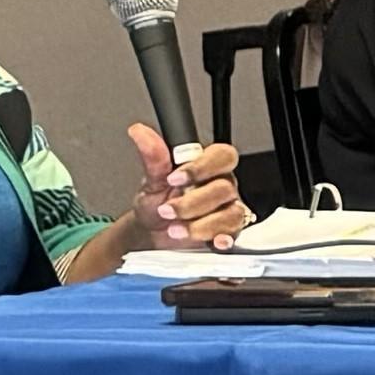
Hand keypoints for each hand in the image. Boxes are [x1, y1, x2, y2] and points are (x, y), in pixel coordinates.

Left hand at [122, 121, 249, 252]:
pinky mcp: (228, 233)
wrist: (151, 235)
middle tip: (168, 210)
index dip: (201, 167)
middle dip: (193, 202)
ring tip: (175, 229)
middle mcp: (223, 186)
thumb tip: (140, 132)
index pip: (221, 156)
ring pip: (230, 213)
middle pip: (224, 188)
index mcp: (208, 167)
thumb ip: (153, 157)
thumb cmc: (156, 205)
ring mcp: (228, 210)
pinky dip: (222, 238)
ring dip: (201, 224)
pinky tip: (211, 242)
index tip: (174, 178)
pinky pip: (234, 235)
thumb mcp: (152, 181)